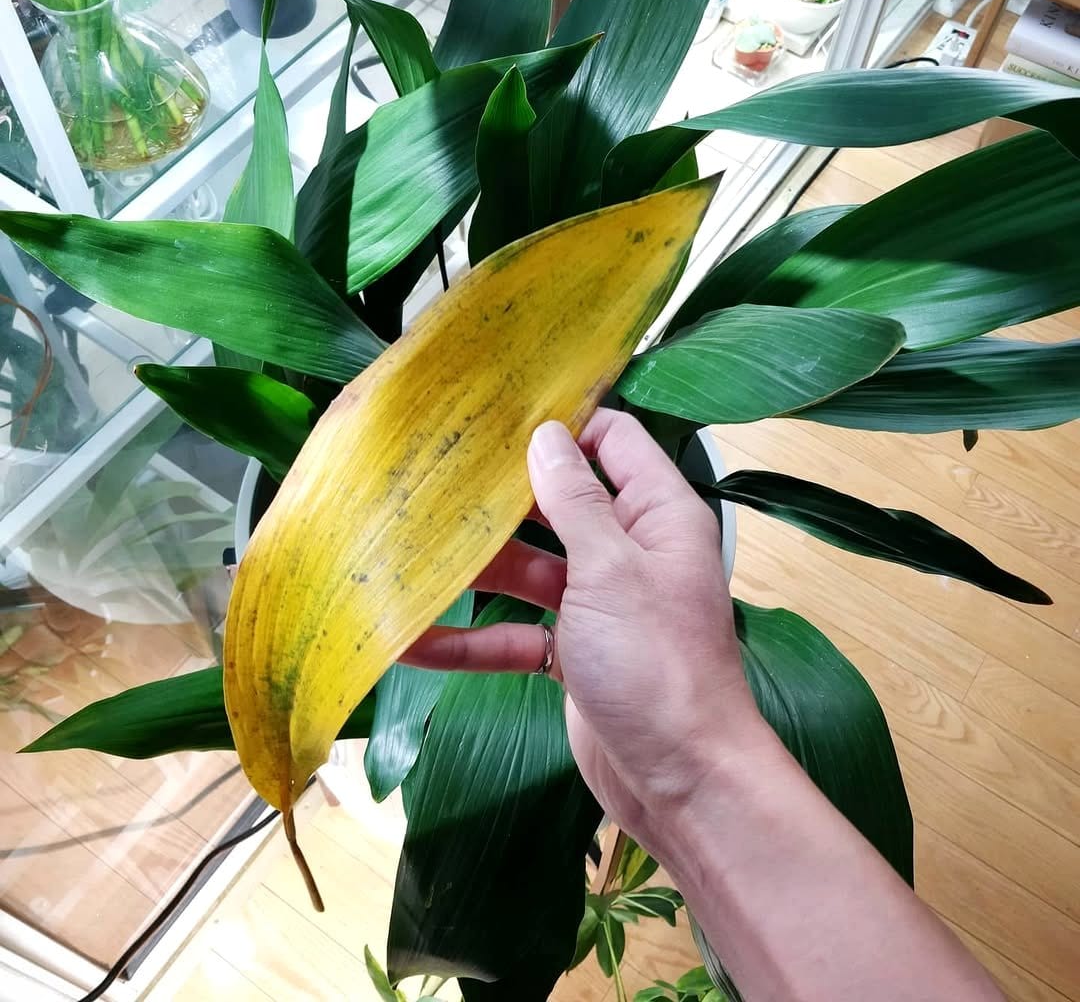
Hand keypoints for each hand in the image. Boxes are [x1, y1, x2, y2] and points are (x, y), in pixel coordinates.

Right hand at [404, 409, 774, 843]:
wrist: (681, 781)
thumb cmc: (656, 663)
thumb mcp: (611, 569)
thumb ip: (576, 500)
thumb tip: (546, 434)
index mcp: (657, 515)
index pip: (614, 442)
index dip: (564, 424)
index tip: (498, 413)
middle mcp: (629, 551)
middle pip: (560, 504)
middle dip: (502, 496)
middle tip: (432, 472)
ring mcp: (598, 604)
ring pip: (529, 568)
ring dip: (476, 568)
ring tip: (405, 551)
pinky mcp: (573, 652)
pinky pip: (517, 633)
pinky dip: (473, 640)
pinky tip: (412, 642)